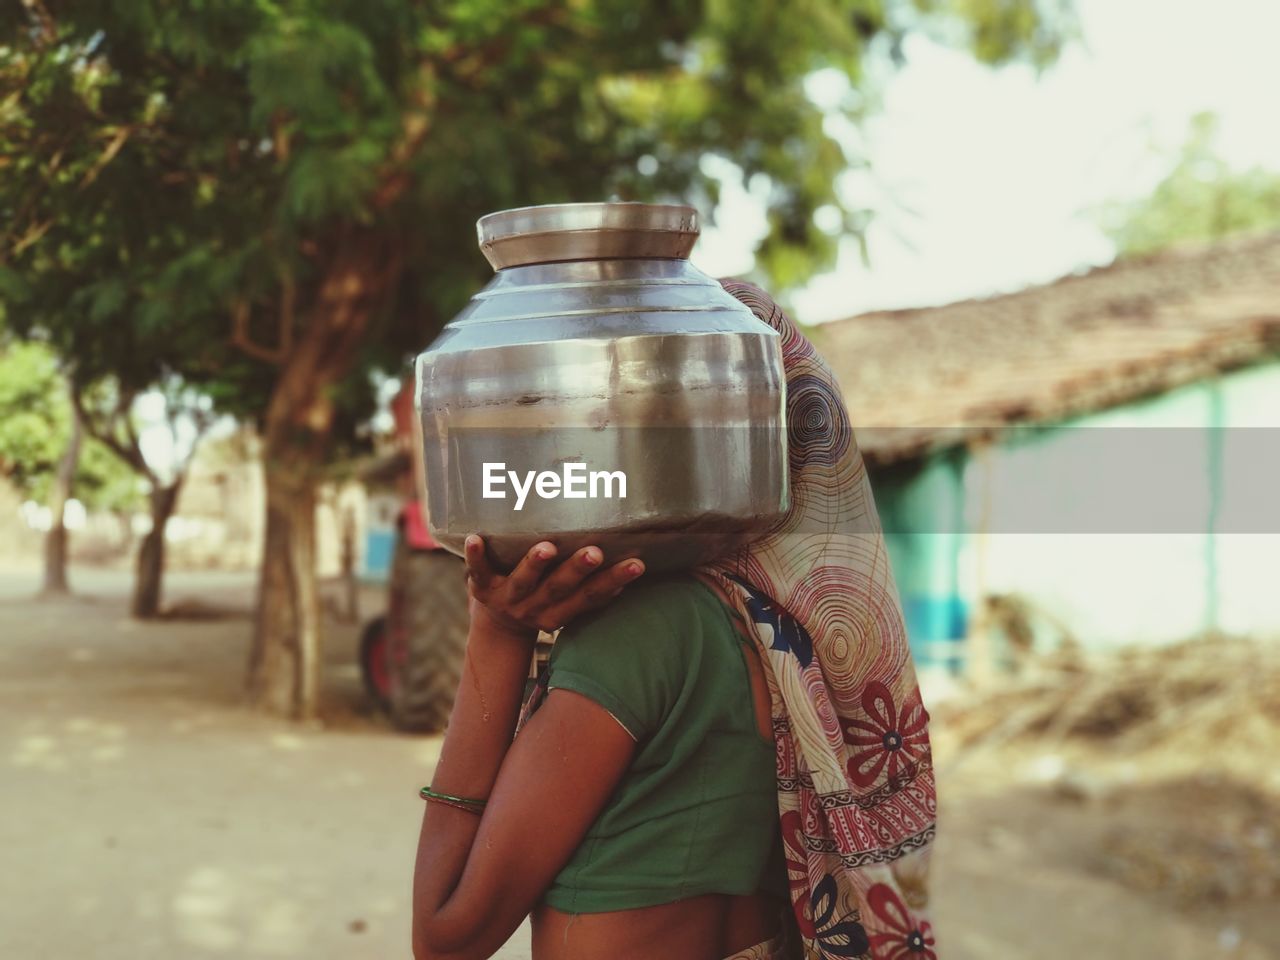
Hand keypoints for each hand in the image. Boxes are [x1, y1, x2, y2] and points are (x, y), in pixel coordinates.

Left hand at [463, 535, 644, 636]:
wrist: (499, 625)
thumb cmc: (545, 600)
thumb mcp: (569, 603)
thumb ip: (593, 589)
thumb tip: (637, 563)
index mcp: (561, 612)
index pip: (591, 597)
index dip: (614, 582)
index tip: (637, 564)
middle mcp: (536, 608)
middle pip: (559, 589)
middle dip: (577, 570)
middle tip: (595, 552)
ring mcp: (509, 598)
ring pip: (524, 581)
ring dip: (535, 564)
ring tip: (547, 547)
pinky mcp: (483, 587)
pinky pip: (479, 571)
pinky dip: (476, 556)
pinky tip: (475, 538)